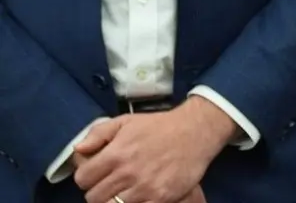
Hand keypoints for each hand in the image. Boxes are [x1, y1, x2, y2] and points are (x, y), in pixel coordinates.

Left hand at [75, 99, 236, 202]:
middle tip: (112, 183)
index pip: (82, 179)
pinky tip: (140, 195)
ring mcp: (144, 188)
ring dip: (115, 200)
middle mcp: (126, 172)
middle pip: (94, 197)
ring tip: (125, 190)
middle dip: (100, 190)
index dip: (88, 177)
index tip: (98, 174)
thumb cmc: (158, 126)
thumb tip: (78, 150)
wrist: (196, 131)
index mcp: (115, 154)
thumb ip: (98, 133)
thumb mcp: (125, 122)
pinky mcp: (160, 198)